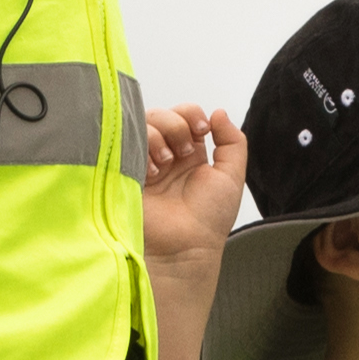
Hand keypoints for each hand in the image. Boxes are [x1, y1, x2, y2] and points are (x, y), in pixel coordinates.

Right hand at [142, 101, 247, 274]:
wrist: (184, 247)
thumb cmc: (208, 218)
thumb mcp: (231, 176)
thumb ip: (232, 141)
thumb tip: (219, 112)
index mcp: (190, 153)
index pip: (184, 115)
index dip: (191, 115)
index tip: (202, 130)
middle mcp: (165, 154)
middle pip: (162, 115)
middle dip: (176, 125)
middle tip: (184, 152)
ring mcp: (143, 162)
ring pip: (142, 125)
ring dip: (158, 136)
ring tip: (167, 162)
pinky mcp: (125, 171)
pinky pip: (125, 143)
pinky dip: (141, 148)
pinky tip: (152, 170)